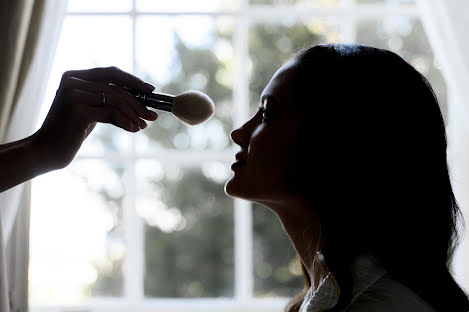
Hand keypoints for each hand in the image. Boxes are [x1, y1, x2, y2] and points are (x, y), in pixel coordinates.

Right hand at [33, 66, 157, 169]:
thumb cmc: (70, 132)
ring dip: (134, 114)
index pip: (110, 73)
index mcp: (73, 76)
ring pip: (116, 100)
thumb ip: (106, 100)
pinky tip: (134, 129)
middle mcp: (72, 82)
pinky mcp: (77, 111)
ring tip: (144, 125)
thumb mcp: (89, 111)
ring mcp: (73, 95)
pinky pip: (111, 113)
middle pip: (116, 88)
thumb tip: (139, 99)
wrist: (46, 151)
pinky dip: (126, 121)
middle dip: (138, 103)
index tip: (150, 90)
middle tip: (152, 115)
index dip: (132, 80)